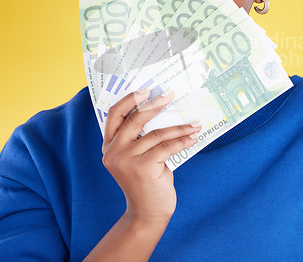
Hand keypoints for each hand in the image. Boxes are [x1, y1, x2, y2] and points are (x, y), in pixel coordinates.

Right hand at [101, 88, 200, 223]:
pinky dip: (182, 140)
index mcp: (109, 146)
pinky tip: (193, 136)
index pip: (114, 115)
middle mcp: (113, 152)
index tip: (145, 89)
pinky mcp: (143, 169)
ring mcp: (126, 161)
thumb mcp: (139, 156)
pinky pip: (167, 147)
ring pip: (156, 134)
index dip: (129, 99)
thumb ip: (142, 137)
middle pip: (134, 119)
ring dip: (179, 127)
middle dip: (155, 103)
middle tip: (170, 94)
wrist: (148, 213)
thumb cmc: (146, 180)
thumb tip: (164, 111)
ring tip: (194, 123)